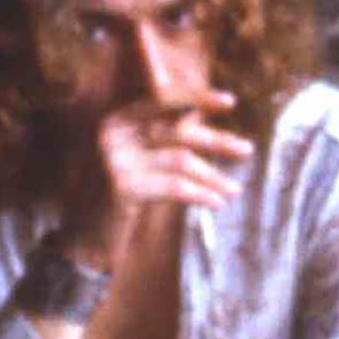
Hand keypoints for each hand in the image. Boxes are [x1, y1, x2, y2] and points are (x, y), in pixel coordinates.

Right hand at [72, 94, 246, 238]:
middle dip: (215, 140)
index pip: (162, 100)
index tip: (229, 101)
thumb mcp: (142, 161)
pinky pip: (174, 187)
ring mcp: (115, 160)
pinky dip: (200, 194)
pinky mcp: (123, 189)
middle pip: (175, 130)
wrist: (91, 240)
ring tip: (233, 191)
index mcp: (118, 119)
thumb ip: (165, 137)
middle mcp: (113, 134)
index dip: (197, 98)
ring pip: (180, 159)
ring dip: (212, 177)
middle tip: (247, 150)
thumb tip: (200, 118)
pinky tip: (216, 203)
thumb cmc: (122, 197)